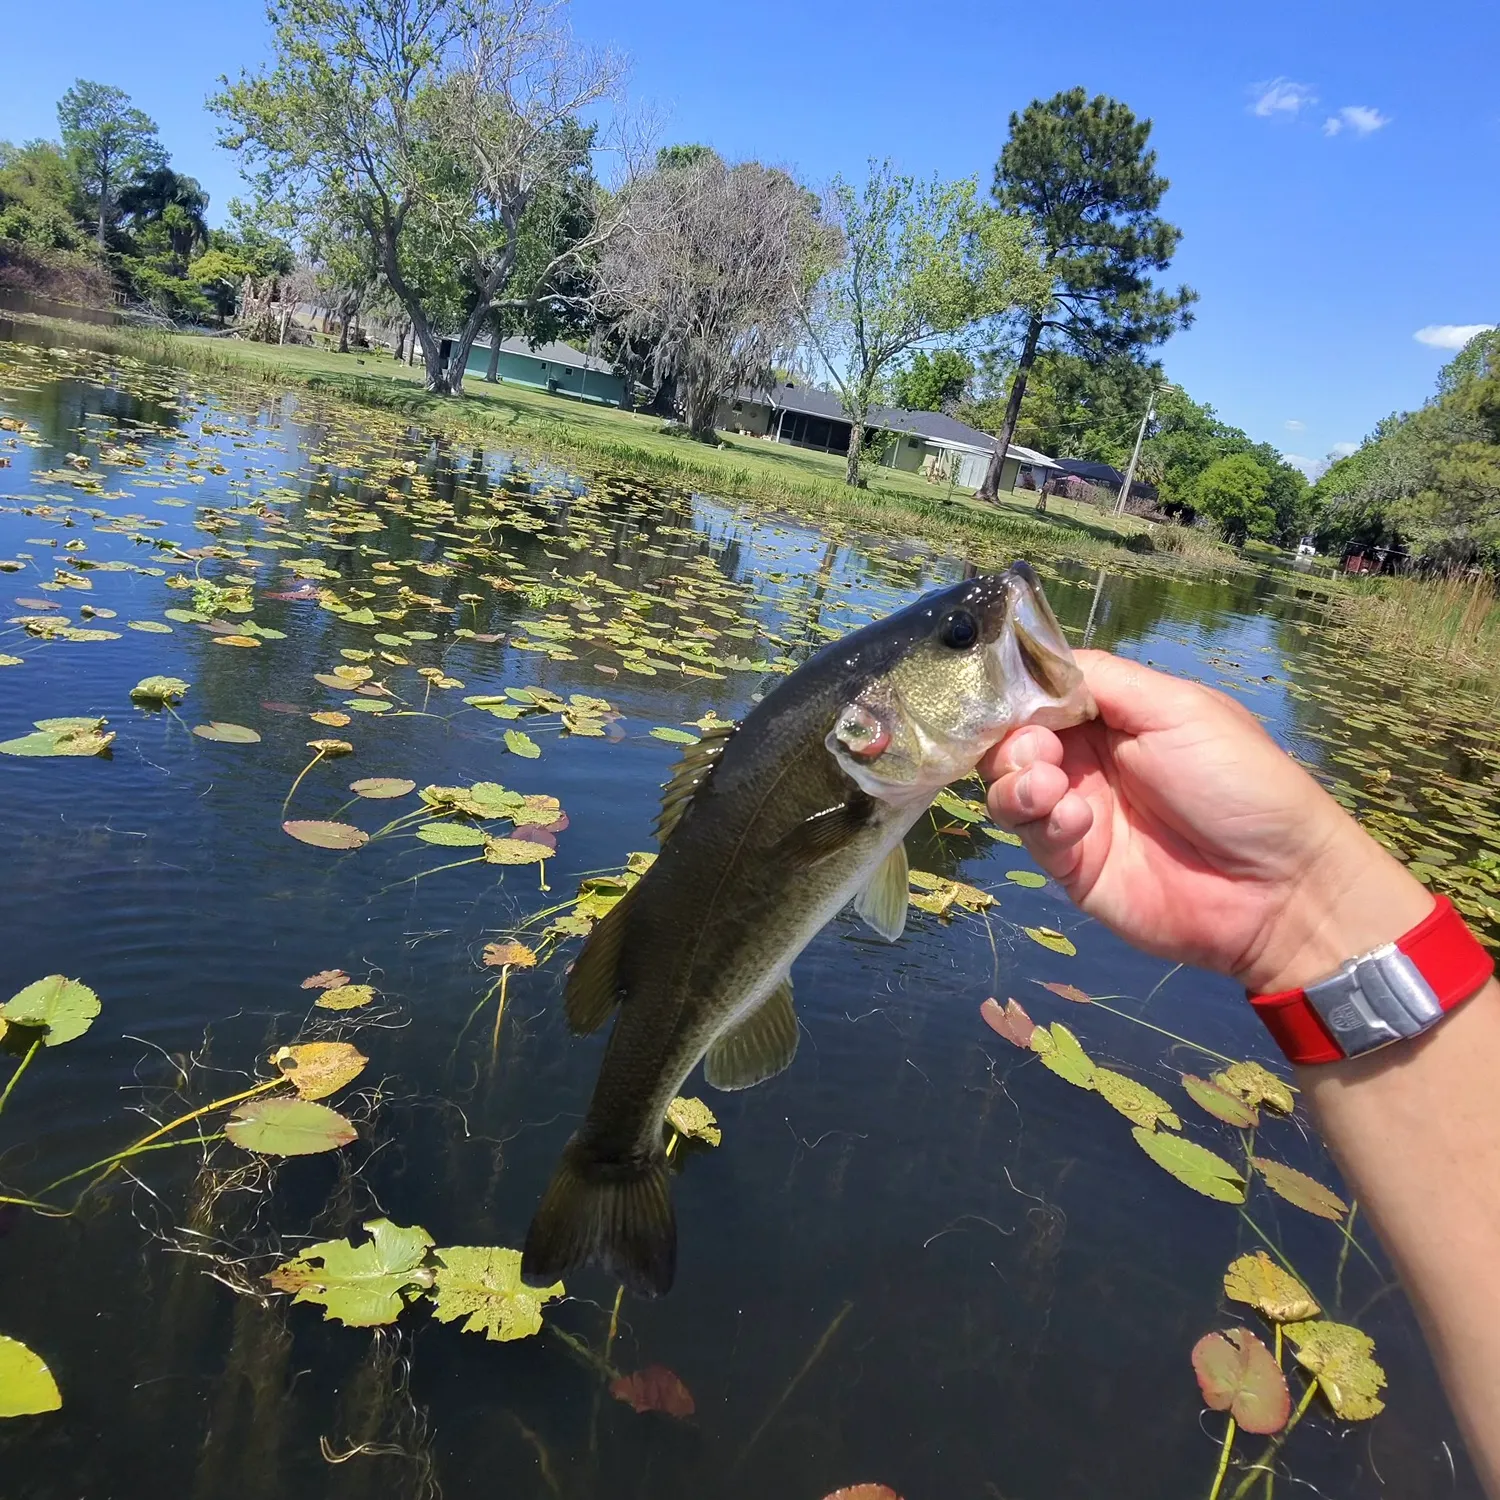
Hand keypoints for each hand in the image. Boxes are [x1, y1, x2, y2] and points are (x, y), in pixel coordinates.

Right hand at [979, 651, 1432, 993]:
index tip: (1005, 695)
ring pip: (1007, 783)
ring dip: (1015, 778)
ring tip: (1049, 787)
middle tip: (1038, 751)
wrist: (1276, 888)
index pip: (1042, 690)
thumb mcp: (1178, 709)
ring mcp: (1075, 809)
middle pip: (1012, 735)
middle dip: (1010, 738)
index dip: (1016, 690)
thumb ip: (1102, 680)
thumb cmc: (1239, 782)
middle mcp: (1088, 757)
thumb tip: (1032, 664)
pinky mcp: (1069, 862)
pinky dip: (1040, 818)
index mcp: (1115, 714)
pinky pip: (1028, 831)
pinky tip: (1077, 823)